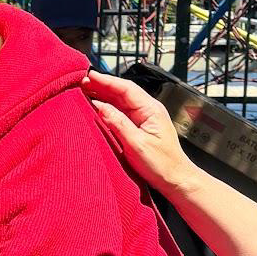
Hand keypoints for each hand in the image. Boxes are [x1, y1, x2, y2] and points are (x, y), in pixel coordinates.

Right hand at [84, 70, 193, 197]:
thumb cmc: (161, 164)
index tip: (89, 76)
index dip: (106, 81)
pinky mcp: (140, 127)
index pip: (126, 89)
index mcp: (151, 109)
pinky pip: (121, 112)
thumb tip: (100, 106)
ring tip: (85, 90)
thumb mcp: (136, 144)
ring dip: (103, 95)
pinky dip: (108, 108)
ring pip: (121, 101)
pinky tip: (96, 106)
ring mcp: (144, 117)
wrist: (175, 179)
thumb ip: (118, 123)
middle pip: (122, 92)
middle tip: (81, 82)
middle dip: (102, 85)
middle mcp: (148, 109)